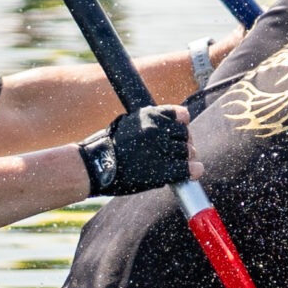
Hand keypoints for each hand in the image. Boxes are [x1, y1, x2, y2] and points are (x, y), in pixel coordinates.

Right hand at [79, 105, 196, 195]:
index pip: (180, 114)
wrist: (94, 166)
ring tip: (178, 164)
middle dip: (184, 143)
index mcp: (149, 116)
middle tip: (178, 152)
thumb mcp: (126, 124)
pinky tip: (193, 172)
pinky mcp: (163, 170)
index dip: (182, 124)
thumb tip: (169, 127)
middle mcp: (157, 130)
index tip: (180, 129)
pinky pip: (188, 168)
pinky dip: (193, 171)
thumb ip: (148, 123)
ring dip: (186, 158)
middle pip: (186, 135)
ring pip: (188, 152)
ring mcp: (161, 150)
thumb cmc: (107, 147)